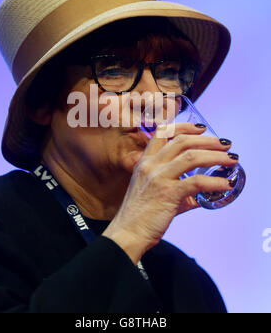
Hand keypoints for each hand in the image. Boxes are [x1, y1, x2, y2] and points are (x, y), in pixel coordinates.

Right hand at [103, 123, 237, 263]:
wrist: (128, 233)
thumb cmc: (140, 215)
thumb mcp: (153, 193)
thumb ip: (177, 189)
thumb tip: (199, 194)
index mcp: (145, 162)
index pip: (162, 132)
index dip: (184, 126)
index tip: (201, 128)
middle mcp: (151, 165)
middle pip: (182, 141)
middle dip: (207, 140)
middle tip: (224, 144)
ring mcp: (158, 177)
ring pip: (192, 157)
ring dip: (215, 156)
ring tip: (230, 160)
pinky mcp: (168, 193)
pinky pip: (197, 182)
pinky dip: (215, 182)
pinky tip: (224, 184)